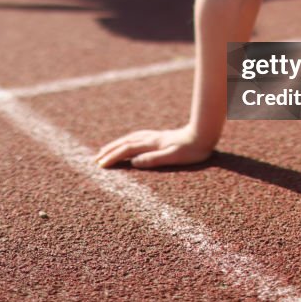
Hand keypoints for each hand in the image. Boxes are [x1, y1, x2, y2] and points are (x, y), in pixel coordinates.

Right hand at [95, 127, 213, 168]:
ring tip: (106, 150)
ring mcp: (154, 136)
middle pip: (125, 143)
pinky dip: (126, 141)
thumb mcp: (174, 157)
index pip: (127, 150)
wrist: (204, 135)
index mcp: (152, 144)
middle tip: (96, 159)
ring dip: (116, 145)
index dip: (113, 157)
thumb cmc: (191, 151)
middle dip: (109, 151)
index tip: (101, 166)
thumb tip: (134, 162)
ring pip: (130, 139)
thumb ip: (153, 159)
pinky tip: (127, 144)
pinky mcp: (159, 137)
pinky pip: (136, 137)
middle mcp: (150, 138)